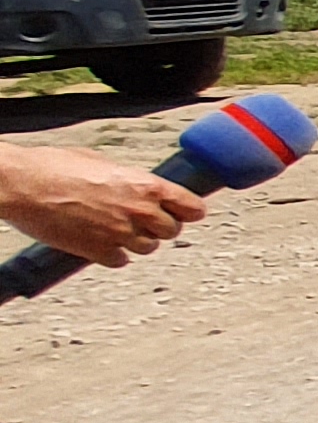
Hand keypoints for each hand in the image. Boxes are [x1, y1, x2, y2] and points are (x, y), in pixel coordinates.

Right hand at [0, 143, 200, 268]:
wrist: (21, 184)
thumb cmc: (52, 167)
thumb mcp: (100, 161)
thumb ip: (127, 178)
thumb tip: (137, 184)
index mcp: (145, 185)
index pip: (191, 207)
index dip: (190, 211)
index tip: (188, 213)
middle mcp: (139, 211)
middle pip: (172, 231)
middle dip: (160, 226)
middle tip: (143, 220)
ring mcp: (120, 234)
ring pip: (148, 248)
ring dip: (137, 241)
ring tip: (115, 228)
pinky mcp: (99, 252)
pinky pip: (120, 261)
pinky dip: (113, 255)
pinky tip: (99, 242)